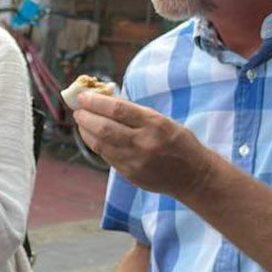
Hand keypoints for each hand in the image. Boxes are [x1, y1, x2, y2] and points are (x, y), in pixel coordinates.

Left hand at [73, 93, 213, 196]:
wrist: (193, 176)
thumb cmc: (178, 142)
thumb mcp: (162, 120)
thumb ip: (135, 113)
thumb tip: (105, 100)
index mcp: (154, 124)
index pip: (117, 109)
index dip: (95, 102)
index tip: (83, 96)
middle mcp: (144, 143)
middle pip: (104, 127)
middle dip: (85, 116)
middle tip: (77, 109)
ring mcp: (135, 161)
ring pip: (100, 144)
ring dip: (86, 130)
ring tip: (81, 121)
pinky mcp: (130, 174)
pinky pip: (106, 156)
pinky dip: (95, 144)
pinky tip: (91, 136)